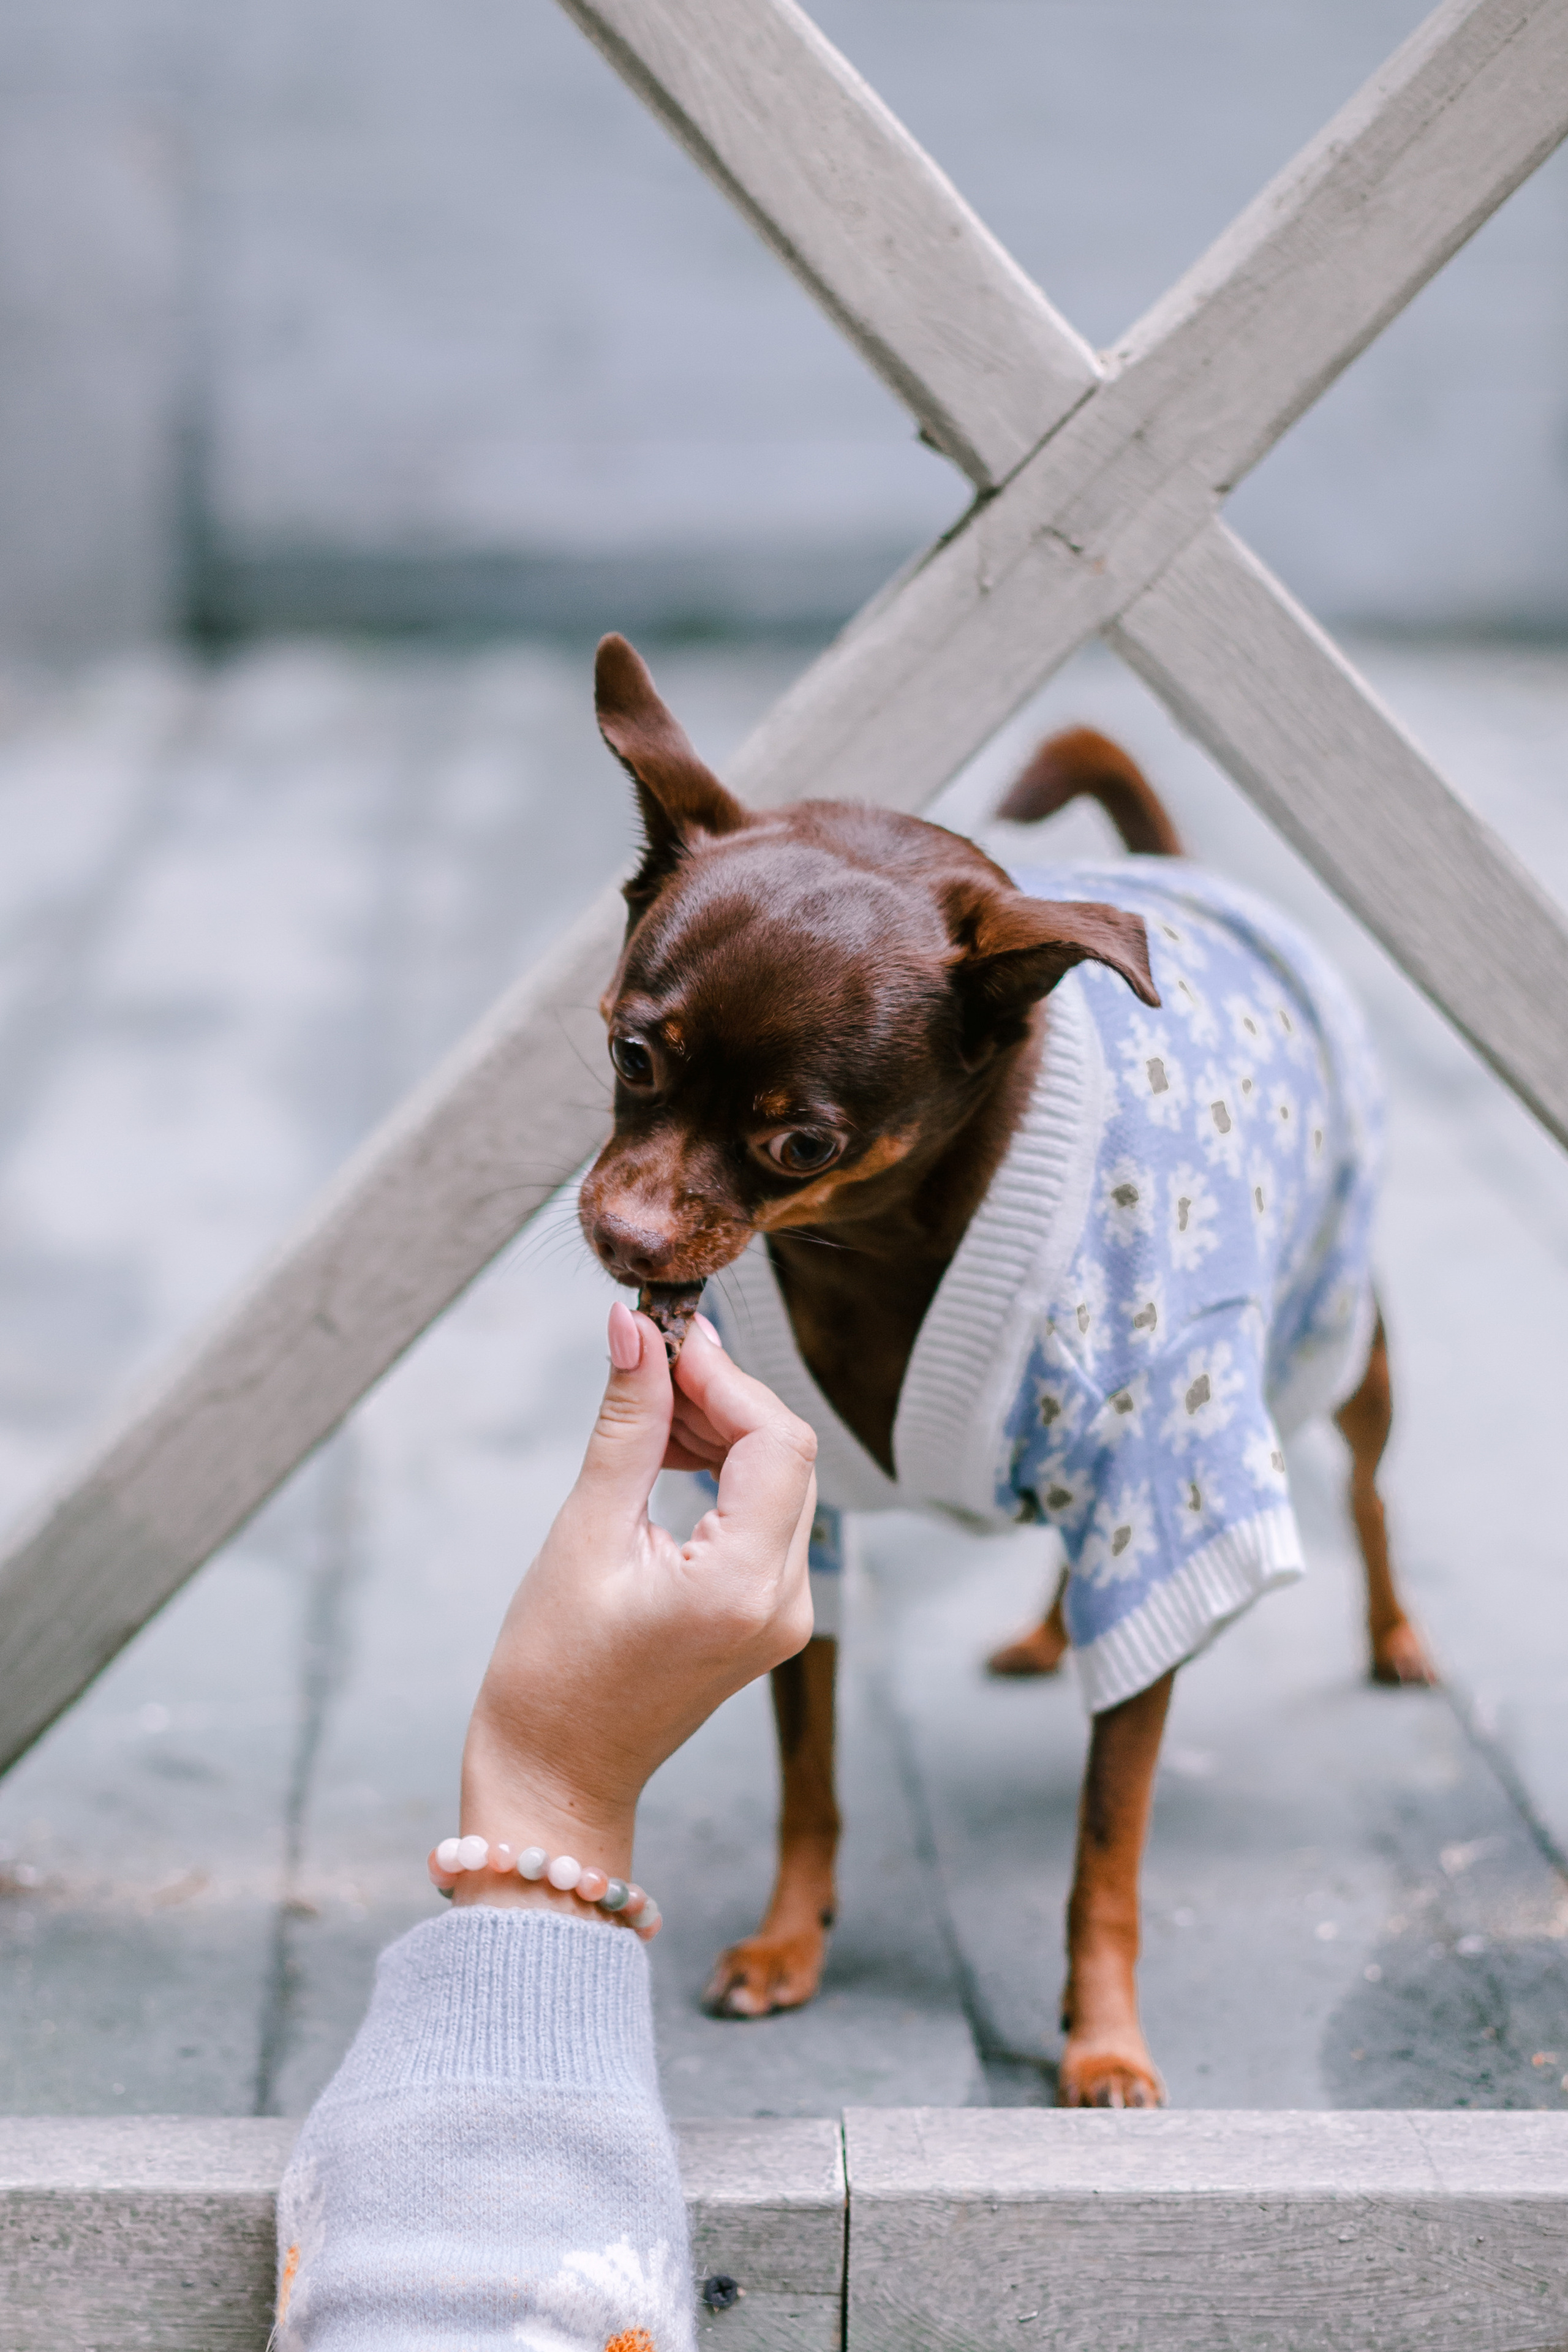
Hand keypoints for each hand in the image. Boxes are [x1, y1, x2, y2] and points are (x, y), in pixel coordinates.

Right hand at [453, 1304, 816, 1909]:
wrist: (557, 1775)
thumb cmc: (551, 1674)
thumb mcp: (584, 1534)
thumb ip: (626, 1426)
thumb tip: (633, 1329)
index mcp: (742, 1587)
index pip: (774, 1439)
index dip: (723, 1374)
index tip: (664, 1335)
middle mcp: (785, 1603)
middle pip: (787, 1453)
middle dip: (723, 1394)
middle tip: (649, 1359)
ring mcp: (786, 1615)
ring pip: (783, 1479)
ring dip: (725, 1428)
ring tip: (650, 1407)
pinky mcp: (770, 1617)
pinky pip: (769, 1517)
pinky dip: (728, 1473)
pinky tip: (672, 1454)